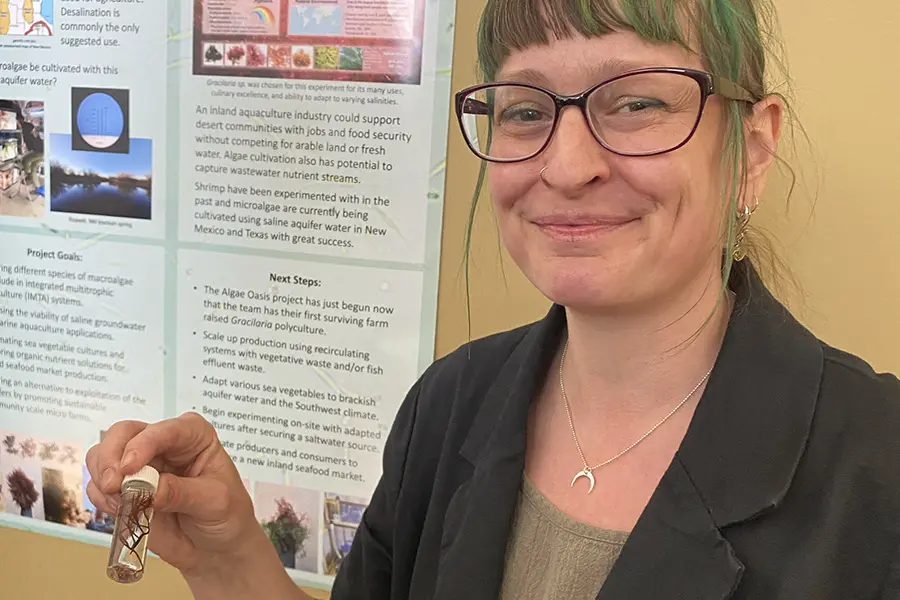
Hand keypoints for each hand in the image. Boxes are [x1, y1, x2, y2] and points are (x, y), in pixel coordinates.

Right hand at [86, 412, 262, 575]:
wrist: (216, 549)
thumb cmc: (227, 515)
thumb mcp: (214, 501)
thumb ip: (181, 493)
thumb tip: (148, 488)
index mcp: (193, 435)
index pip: (164, 429)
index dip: (143, 443)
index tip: (130, 468)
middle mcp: (163, 443)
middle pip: (123, 433)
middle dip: (111, 456)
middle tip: (112, 485)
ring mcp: (141, 465)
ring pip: (103, 454)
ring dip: (102, 477)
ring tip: (118, 502)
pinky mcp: (125, 489)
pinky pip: (99, 485)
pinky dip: (100, 497)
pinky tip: (118, 510)